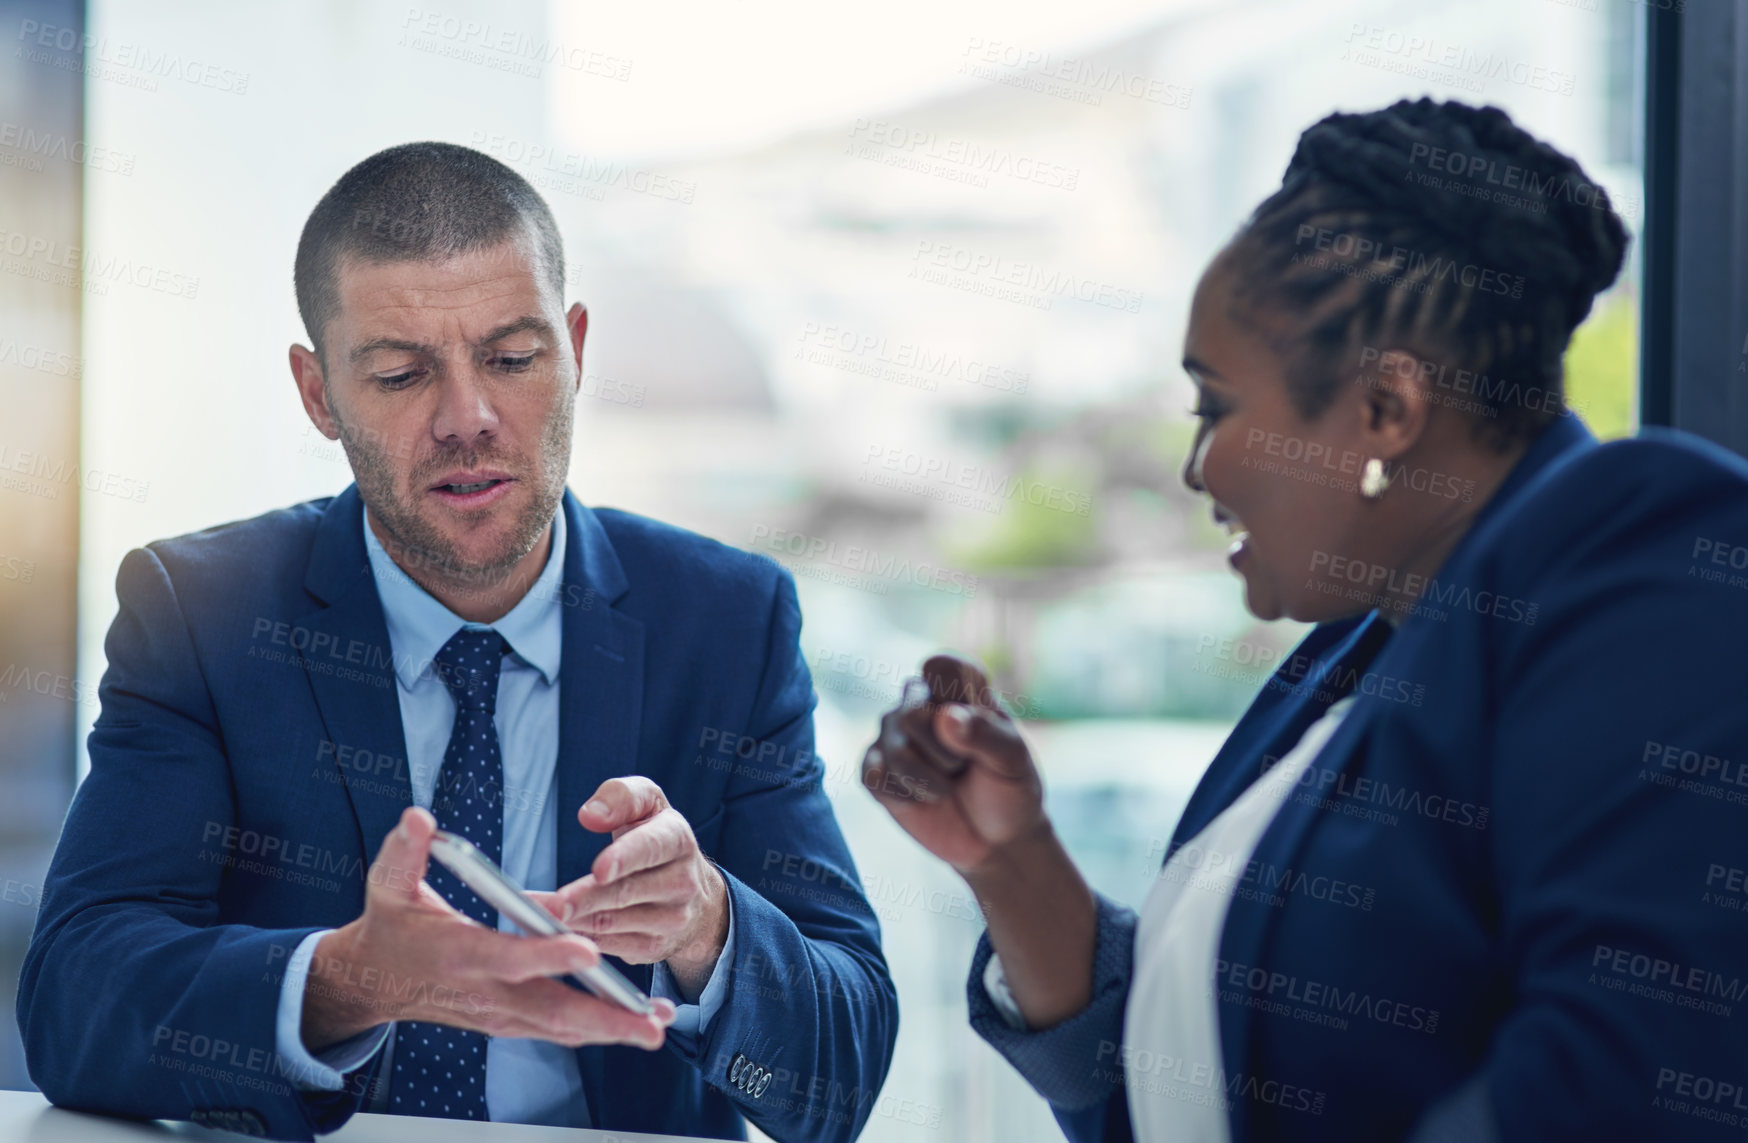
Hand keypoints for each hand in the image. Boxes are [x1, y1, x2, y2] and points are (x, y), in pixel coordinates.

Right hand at [301, 806, 675, 1052]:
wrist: (373, 982)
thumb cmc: (390, 925)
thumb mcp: (388, 884)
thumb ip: (405, 850)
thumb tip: (418, 817)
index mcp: (458, 953)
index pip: (507, 957)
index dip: (546, 956)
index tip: (587, 949)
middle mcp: (485, 992)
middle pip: (551, 1010)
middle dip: (604, 1017)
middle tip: (652, 1022)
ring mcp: (499, 1014)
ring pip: (562, 1028)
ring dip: (612, 1028)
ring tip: (659, 1023)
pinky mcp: (509, 1022)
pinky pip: (559, 1029)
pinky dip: (598, 1029)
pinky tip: (636, 1023)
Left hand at [532, 777, 729, 1001]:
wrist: (694, 894)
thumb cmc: (657, 840)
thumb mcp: (648, 804)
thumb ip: (621, 797)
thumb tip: (591, 815)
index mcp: (678, 839)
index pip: (652, 847)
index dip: (625, 858)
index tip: (598, 869)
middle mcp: (682, 882)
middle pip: (627, 891)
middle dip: (586, 899)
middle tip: (553, 905)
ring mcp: (670, 919)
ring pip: (613, 923)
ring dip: (574, 921)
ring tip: (540, 915)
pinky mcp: (653, 947)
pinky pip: (608, 945)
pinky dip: (578, 939)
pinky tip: (554, 930)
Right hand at [861, 654, 1047, 874]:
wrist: (996, 840)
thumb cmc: (1010, 789)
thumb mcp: (1013, 762)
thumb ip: (986, 734)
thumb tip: (944, 717)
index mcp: (959, 688)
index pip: (940, 665)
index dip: (953, 697)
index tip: (975, 722)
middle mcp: (919, 702)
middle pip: (913, 714)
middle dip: (946, 755)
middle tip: (964, 767)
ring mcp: (893, 735)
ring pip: (896, 751)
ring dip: (931, 783)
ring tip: (948, 787)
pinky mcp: (875, 770)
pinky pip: (874, 777)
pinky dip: (906, 798)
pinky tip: (923, 800)